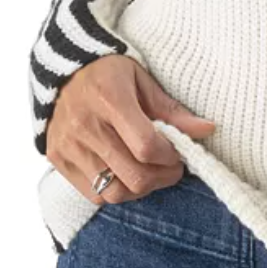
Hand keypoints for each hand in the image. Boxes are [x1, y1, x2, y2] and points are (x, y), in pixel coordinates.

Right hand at [44, 56, 216, 204]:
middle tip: (171, 166)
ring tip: (149, 172)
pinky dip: (116, 191)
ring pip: (114, 192)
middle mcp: (85, 126)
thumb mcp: (142, 80)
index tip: (179, 151)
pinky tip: (125, 173)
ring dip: (140, 189)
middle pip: (134, 176)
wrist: (62, 72)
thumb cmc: (109, 73)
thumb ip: (173, 110)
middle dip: (162, 177)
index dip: (171, 156)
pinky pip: (93, 195)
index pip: (147, 146)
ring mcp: (69, 147)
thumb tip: (207, 130)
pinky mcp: (59, 161)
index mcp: (109, 99)